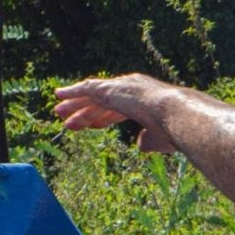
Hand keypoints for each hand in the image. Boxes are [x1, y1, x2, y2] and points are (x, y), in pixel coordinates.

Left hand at [54, 74, 177, 153]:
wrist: (175, 113)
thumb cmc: (174, 129)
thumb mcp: (159, 139)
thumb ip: (148, 141)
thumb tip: (140, 146)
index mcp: (145, 101)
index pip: (119, 109)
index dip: (105, 117)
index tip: (95, 125)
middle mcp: (131, 90)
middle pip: (102, 102)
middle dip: (86, 111)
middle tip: (70, 119)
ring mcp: (120, 88)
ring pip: (91, 96)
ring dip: (75, 104)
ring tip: (58, 112)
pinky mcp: (109, 89)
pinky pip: (86, 88)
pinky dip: (72, 91)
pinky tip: (59, 94)